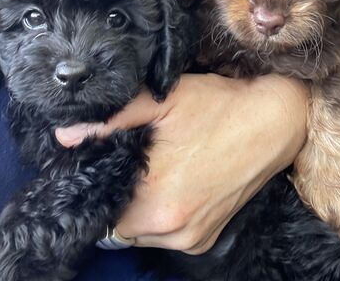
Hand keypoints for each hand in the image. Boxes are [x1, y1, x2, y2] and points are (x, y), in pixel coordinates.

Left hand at [56, 73, 306, 253]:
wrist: (273, 121)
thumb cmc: (218, 106)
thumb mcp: (163, 100)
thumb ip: (111, 119)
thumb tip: (65, 136)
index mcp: (155, 198)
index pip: (99, 208)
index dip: (97, 185)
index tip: (105, 164)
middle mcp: (173, 229)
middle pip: (118, 222)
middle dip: (117, 195)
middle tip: (131, 162)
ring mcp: (193, 238)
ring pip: (141, 232)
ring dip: (138, 208)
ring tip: (154, 171)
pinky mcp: (207, 240)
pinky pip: (167, 235)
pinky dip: (162, 216)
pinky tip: (174, 184)